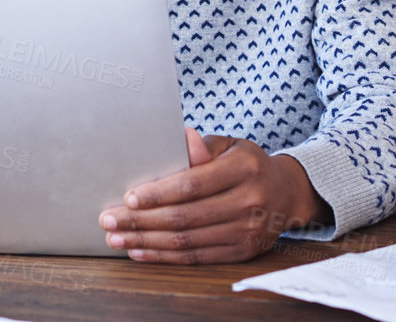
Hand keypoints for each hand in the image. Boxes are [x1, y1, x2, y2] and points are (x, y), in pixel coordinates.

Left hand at [98, 128, 325, 263]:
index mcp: (244, 168)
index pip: (193, 184)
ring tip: (117, 238)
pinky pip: (197, 257)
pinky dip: (165, 256)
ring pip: (188, 240)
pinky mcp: (242, 252)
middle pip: (186, 216)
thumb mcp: (230, 146)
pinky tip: (141, 251)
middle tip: (108, 219)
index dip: (159, 193)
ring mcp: (247, 231)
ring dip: (147, 241)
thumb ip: (203, 147)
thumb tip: (183, 137)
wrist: (287, 194)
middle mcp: (249, 201)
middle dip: (141, 221)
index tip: (128, 198)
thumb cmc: (247, 164)